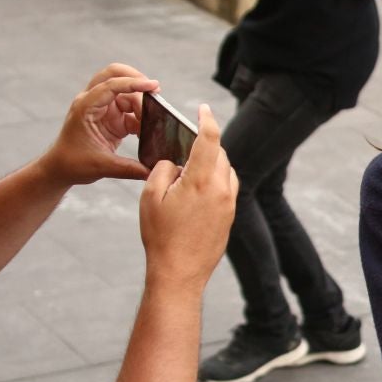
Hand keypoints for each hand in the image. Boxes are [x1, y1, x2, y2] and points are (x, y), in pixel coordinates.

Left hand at [41, 64, 155, 185]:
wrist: (61, 168)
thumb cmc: (73, 163)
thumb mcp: (102, 166)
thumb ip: (129, 168)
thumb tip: (152, 172)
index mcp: (85, 107)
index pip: (110, 85)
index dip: (133, 83)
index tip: (153, 86)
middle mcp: (93, 102)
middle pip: (115, 75)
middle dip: (136, 80)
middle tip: (155, 93)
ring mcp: (102, 108)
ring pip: (126, 94)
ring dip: (141, 105)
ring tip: (151, 123)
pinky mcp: (111, 118)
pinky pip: (130, 111)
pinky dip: (141, 119)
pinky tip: (146, 133)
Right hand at [140, 104, 237, 289]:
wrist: (180, 273)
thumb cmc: (160, 236)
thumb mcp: (150, 197)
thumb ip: (163, 170)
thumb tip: (174, 162)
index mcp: (201, 180)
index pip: (210, 138)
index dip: (207, 119)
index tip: (203, 108)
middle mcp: (221, 189)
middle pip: (219, 154)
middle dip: (206, 144)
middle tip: (188, 142)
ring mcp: (229, 204)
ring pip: (225, 171)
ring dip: (212, 163)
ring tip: (190, 168)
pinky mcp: (230, 217)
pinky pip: (227, 189)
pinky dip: (216, 180)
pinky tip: (198, 188)